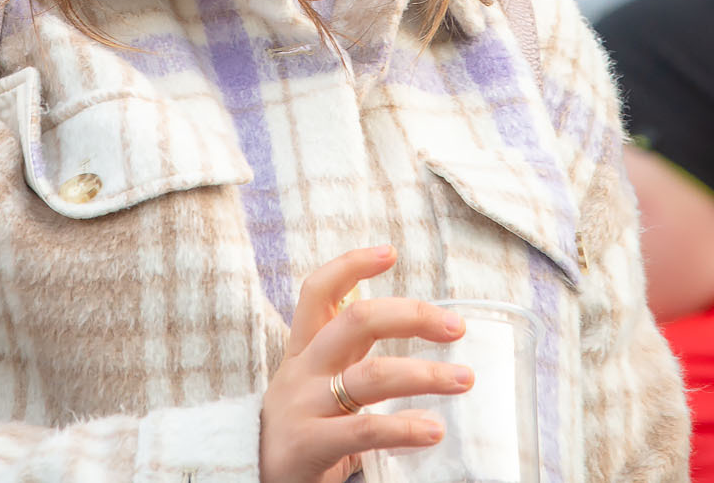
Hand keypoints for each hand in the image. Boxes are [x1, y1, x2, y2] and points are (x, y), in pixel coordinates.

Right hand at [260, 246, 468, 482]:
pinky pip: (365, 429)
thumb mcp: (317, 389)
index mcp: (304, 351)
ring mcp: (304, 405)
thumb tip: (418, 350)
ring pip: (371, 374)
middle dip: (411, 316)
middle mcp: (303, 370)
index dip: (351, 264)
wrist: (250, 481)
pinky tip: (434, 430)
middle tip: (454, 327)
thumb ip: (355, 365)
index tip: (389, 252)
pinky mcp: (310, 443)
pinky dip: (405, 427)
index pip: (318, 292)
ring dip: (425, 374)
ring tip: (463, 379)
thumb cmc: (301, 434)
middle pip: (357, 321)